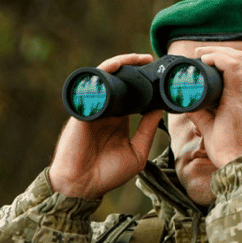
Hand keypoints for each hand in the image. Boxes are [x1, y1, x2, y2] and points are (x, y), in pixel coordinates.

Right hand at [48, 53, 163, 198]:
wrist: (82, 185)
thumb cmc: (107, 173)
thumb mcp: (136, 152)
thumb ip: (147, 131)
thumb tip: (159, 109)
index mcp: (118, 119)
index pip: (131, 94)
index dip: (143, 83)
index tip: (158, 74)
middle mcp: (106, 110)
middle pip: (120, 81)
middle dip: (134, 67)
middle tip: (151, 58)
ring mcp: (94, 107)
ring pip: (107, 78)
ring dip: (122, 64)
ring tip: (139, 57)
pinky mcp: (84, 108)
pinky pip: (93, 84)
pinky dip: (104, 71)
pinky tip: (118, 65)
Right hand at [183, 46, 241, 166]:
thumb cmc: (226, 149)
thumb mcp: (205, 128)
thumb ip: (194, 110)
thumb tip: (184, 98)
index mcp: (240, 98)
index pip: (233, 63)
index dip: (215, 55)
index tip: (201, 58)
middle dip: (222, 51)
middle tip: (204, 54)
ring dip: (234, 55)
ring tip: (216, 57)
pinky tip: (231, 68)